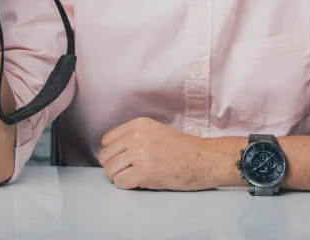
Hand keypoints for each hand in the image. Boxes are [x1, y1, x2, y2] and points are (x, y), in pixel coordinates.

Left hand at [98, 116, 214, 190]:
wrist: (203, 159)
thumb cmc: (182, 149)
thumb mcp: (156, 131)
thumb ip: (135, 136)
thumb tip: (114, 152)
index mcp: (139, 124)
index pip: (106, 140)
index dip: (112, 153)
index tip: (121, 160)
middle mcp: (137, 136)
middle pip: (106, 156)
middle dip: (113, 167)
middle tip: (126, 172)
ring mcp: (140, 153)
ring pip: (110, 170)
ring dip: (119, 177)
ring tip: (133, 177)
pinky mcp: (145, 171)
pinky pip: (120, 182)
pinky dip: (126, 186)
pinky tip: (139, 183)